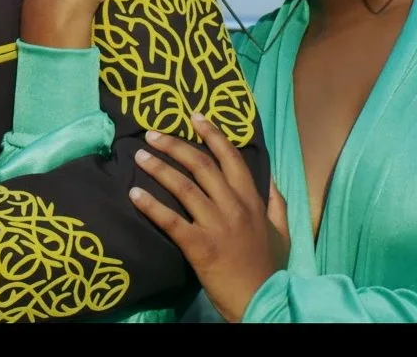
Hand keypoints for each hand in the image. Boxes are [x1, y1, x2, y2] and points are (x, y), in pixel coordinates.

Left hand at [129, 113, 289, 322]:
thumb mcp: (281, 231)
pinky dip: (151, 206)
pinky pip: (171, 221)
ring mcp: (215, 225)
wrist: (262, 300)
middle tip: (152, 134)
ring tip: (139, 156)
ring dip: (159, 168)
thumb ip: (275, 202)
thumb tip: (270, 178)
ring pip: (184, 187)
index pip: (231, 158)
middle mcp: (233, 206)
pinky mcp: (199, 245)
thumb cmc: (268, 267)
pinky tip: (134, 194)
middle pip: (201, 165)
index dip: (212, 134)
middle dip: (175, 145)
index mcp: (252, 200)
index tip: (194, 117)